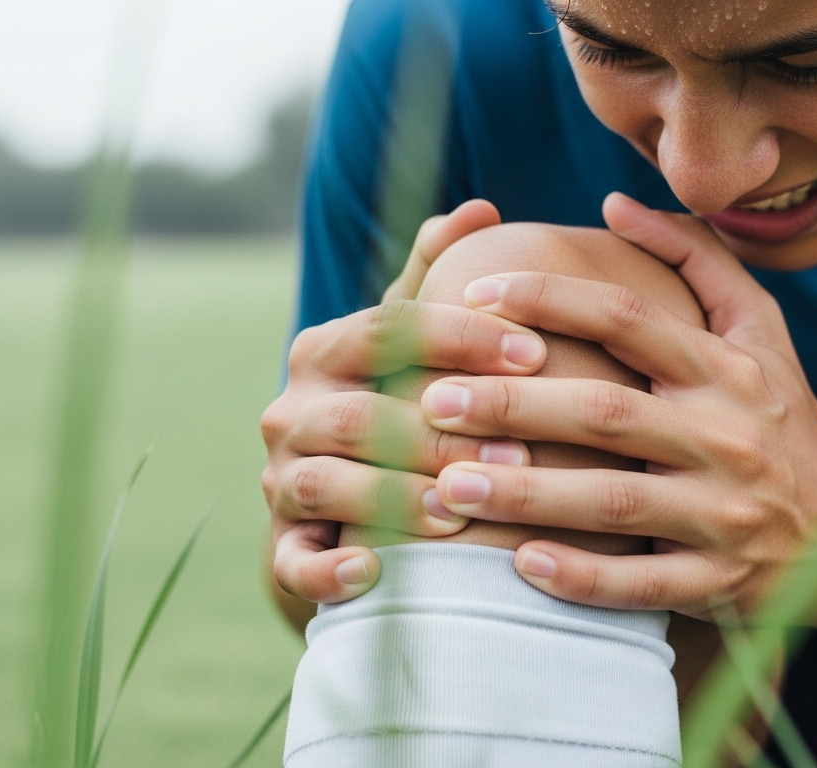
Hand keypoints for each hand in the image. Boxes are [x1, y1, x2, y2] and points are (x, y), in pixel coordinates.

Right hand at [262, 199, 536, 603]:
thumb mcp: (411, 344)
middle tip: (516, 449)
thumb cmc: (398, 408)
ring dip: (392, 497)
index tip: (534, 351)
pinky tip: (376, 571)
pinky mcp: (283, 549)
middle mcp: (292, 410)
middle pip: (358, 413)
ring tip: (460, 512)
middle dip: (437, 431)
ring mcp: (282, 481)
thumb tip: (481, 208)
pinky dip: (330, 568)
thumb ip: (438, 281)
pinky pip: (296, 561)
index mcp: (326, 350)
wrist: (341, 510)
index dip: (460, 337)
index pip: (387, 329)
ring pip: (325, 482)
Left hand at [417, 193, 816, 619]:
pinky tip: (520, 563)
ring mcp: (725, 514)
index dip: (548, 300)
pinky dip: (583, 577)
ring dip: (526, 493)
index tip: (473, 295)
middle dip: (512, 405)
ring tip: (447, 484)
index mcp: (725, 370)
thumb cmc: (784, 418)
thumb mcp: (760, 331)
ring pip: (614, 502)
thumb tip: (613, 203)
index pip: (626, 319)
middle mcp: (726, 436)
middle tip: (431, 400)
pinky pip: (643, 584)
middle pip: (604, 413)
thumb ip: (695, 259)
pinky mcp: (720, 580)